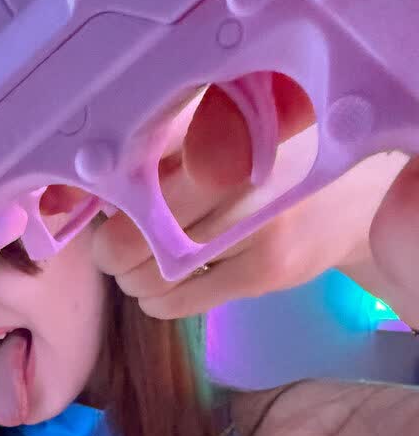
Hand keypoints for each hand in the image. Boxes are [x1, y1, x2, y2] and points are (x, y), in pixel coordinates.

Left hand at [91, 75, 418, 326]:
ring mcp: (258, 229)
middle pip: (135, 236)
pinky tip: (158, 290)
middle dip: (112, 251)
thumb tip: (88, 193)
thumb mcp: (220, 138)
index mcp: (222, 135)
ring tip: (138, 268)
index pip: (136, 183)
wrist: (346, 198)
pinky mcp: (265, 272)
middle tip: (114, 248)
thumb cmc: (265, 164)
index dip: (110, 206)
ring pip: (154, 274)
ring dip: (132, 280)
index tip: (109, 211)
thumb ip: (161, 154)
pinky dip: (156, 301)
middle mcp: (241, 178)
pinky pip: (181, 300)